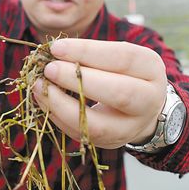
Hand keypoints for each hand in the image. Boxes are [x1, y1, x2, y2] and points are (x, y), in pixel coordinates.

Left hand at [33, 39, 166, 148]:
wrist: (143, 106)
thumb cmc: (121, 71)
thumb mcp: (115, 56)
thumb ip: (89, 54)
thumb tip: (52, 53)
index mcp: (150, 68)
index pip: (122, 57)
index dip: (87, 51)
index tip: (56, 47)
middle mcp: (149, 100)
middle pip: (119, 93)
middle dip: (78, 80)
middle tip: (49, 69)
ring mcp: (132, 127)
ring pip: (98, 124)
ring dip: (61, 105)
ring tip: (38, 86)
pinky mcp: (112, 142)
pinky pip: (81, 134)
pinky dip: (58, 116)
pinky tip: (44, 100)